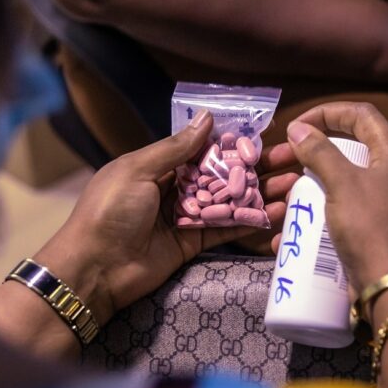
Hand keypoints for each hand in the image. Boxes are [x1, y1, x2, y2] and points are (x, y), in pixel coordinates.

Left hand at [33, 109, 297, 325]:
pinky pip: (224, 229)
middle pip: (221, 174)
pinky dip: (248, 221)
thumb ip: (176, 148)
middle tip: (292, 160)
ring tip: (293, 185)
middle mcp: (175, 187)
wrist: (95, 269)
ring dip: (259, 193)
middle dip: (255, 168)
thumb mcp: (138, 170)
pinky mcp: (192, 243)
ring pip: (228, 201)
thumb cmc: (110, 211)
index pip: (203, 149)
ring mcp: (185, 216)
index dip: (233, 142)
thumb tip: (208, 119)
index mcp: (158, 165)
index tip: (267, 135)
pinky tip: (275, 212)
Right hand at [274, 102, 387, 295]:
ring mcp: (382, 211)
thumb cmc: (371, 228)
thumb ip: (320, 153)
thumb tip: (299, 129)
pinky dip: (311, 226)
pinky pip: (337, 223)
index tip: (298, 125)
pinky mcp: (371, 239)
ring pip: (335, 192)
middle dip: (304, 159)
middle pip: (344, 156)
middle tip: (274, 165)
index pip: (362, 116)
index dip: (329, 112)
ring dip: (301, 195)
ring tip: (273, 206)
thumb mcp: (343, 184)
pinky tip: (286, 239)